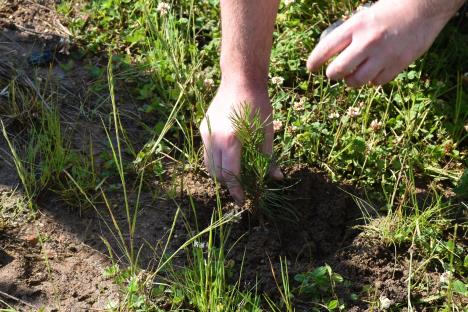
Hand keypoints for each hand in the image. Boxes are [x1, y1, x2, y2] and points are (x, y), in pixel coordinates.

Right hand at [200, 82, 282, 203]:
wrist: (240, 79)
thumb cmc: (258, 104)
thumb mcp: (267, 132)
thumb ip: (268, 157)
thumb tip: (276, 178)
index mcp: (231, 141)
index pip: (231, 175)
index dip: (236, 191)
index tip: (242, 200)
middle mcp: (214, 139)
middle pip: (217, 173)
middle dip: (229, 183)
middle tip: (242, 186)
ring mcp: (206, 133)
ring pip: (209, 164)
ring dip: (220, 173)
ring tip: (235, 174)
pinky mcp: (203, 128)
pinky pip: (207, 152)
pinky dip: (216, 160)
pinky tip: (229, 158)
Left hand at [307, 0, 455, 86]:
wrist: (424, 8)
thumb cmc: (390, 10)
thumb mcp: (364, 16)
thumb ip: (349, 35)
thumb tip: (331, 55)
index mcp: (356, 26)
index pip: (325, 49)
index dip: (314, 62)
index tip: (310, 68)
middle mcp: (367, 41)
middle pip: (337, 71)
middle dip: (332, 74)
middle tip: (334, 73)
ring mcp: (384, 54)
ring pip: (357, 81)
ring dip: (351, 81)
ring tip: (353, 75)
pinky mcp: (399, 64)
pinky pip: (377, 82)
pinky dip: (372, 81)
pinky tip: (373, 73)